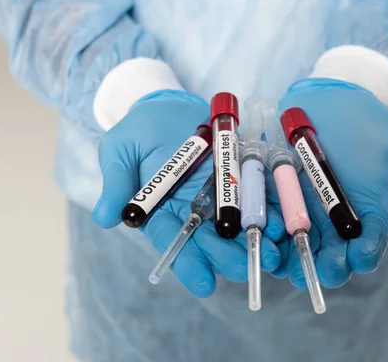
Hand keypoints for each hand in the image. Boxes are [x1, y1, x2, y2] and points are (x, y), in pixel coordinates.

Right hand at [92, 90, 284, 296]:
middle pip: (212, 240)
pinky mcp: (242, 175)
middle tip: (247, 269)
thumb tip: (105, 217)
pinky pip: (258, 195)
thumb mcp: (121, 148)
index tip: (204, 285)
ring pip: (239, 224)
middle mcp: (194, 209)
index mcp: (163, 211)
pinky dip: (270, 210)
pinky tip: (282, 224)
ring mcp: (221, 194)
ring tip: (272, 255)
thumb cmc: (142, 128)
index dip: (189, 264)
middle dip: (229, 258)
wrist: (172, 103)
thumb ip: (117, 180)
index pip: (174, 242)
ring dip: (255, 241)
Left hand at [278, 78, 387, 288]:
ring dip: (294, 259)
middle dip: (327, 266)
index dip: (365, 253)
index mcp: (366, 210)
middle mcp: (335, 216)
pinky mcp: (281, 192)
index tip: (359, 258)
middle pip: (333, 253)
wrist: (327, 96)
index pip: (368, 242)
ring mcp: (306, 206)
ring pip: (301, 243)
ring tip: (287, 264)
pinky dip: (270, 231)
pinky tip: (266, 237)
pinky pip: (273, 218)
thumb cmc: (366, 120)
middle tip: (322, 271)